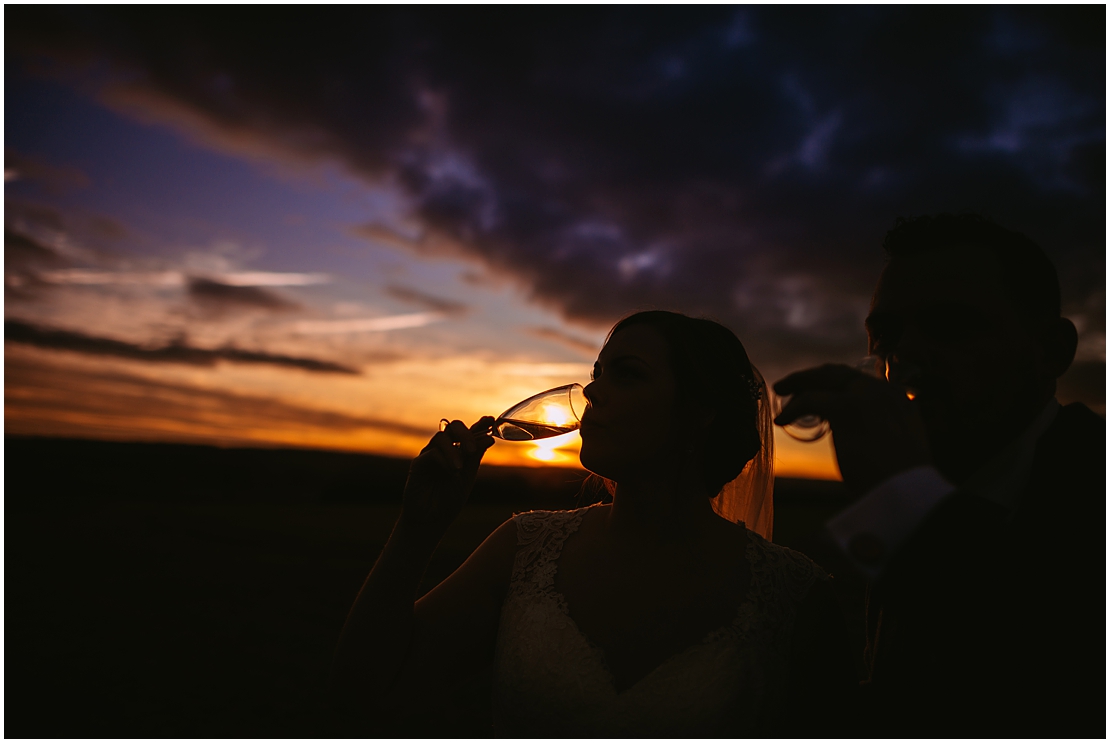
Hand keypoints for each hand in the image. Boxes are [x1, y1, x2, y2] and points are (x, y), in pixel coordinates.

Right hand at [401, 417, 494, 529]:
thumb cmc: (450, 499)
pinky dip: (443, 460)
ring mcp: (431, 454)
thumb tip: (490, 438)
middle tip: (472, 450)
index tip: (491, 419)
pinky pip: (431, 453)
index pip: (470, 432)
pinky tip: (450, 472)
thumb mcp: (468, 477)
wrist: (432, 520)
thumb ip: (475, 457)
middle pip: (453, 427)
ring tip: (459, 468)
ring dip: (453, 450)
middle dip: (466, 433)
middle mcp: (445, 449)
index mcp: (459, 451)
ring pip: (441, 437)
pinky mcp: (418, 464)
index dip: (480, 424)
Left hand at [774, 364, 931, 493]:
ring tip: (780, 393)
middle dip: (810, 377)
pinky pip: (810, 401)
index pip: (856, 380)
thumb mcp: (893, 444)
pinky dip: (793, 409)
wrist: (903, 492)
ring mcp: (865, 396)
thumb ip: (878, 428)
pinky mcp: (847, 408)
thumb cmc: (896, 480)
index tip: (813, 388)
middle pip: (838, 373)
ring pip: (823, 379)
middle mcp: (882, 391)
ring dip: (798, 384)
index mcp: (896, 398)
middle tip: (787, 386)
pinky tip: (782, 419)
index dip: (831, 382)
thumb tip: (856, 431)